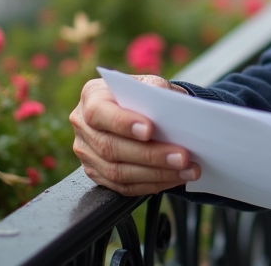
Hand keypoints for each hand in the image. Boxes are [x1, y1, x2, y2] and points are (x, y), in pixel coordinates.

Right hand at [70, 75, 200, 195]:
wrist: (141, 109)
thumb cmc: (145, 94)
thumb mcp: (149, 83)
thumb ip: (156, 91)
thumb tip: (170, 107)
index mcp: (91, 97)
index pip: (98, 112)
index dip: (123, 123)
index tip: (150, 130)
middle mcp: (83, 126)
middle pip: (111, 147)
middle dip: (151, 155)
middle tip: (183, 156)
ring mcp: (87, 153)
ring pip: (118, 172)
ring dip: (157, 174)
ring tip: (187, 169)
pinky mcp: (97, 174)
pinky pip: (123, 186)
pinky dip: (153, 184)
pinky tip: (175, 178)